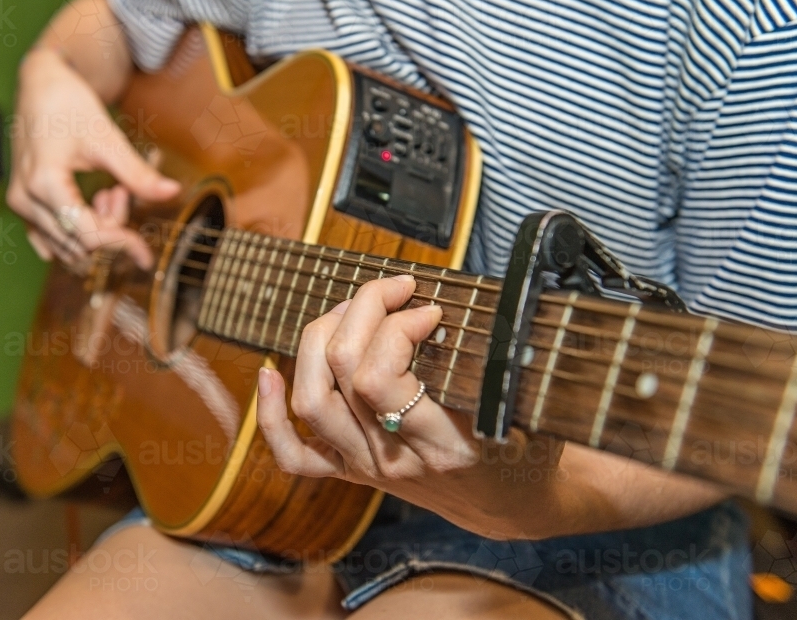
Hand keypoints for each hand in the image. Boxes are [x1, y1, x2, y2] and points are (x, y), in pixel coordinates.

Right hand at [7, 48, 179, 269]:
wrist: (42, 86)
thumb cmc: (71, 105)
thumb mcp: (108, 139)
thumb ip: (138, 173)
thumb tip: (172, 192)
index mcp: (44, 182)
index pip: (88, 235)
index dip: (122, 245)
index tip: (146, 255)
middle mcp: (25, 199)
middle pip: (79, 243)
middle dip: (111, 225)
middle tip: (122, 189)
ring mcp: (20, 203)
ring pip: (67, 244)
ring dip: (96, 227)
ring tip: (109, 189)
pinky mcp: (23, 205)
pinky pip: (53, 239)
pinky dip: (79, 229)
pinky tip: (92, 202)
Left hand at [257, 275, 569, 539]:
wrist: (513, 506)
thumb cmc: (526, 449)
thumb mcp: (523, 407)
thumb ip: (493, 364)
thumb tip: (444, 306)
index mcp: (443, 445)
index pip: (380, 377)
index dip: (395, 327)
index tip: (428, 309)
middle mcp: (395, 459)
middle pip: (340, 374)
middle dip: (361, 311)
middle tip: (395, 290)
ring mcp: (367, 467)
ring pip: (310, 399)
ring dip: (322, 337)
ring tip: (355, 309)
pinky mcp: (351, 471)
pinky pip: (293, 454)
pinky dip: (270, 415)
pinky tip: (270, 372)